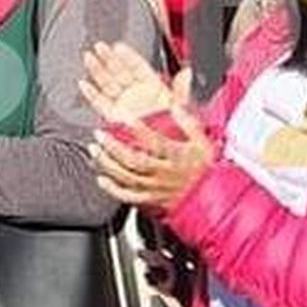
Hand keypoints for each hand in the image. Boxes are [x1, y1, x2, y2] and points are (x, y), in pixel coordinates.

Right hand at [79, 41, 178, 124]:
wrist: (163, 150)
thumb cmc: (175, 130)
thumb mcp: (180, 107)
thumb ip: (180, 89)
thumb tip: (187, 72)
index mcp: (152, 87)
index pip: (137, 67)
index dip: (127, 57)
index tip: (118, 47)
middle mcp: (136, 93)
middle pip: (119, 71)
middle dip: (108, 59)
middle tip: (99, 47)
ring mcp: (124, 104)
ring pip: (108, 83)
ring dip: (97, 70)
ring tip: (89, 57)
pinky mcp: (114, 116)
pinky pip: (101, 103)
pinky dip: (92, 94)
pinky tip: (85, 84)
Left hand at [88, 95, 214, 210]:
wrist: (210, 198)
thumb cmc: (205, 169)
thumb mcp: (202, 142)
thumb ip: (188, 123)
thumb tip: (176, 105)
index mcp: (176, 157)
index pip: (156, 142)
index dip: (139, 130)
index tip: (125, 118)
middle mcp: (163, 173)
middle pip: (135, 160)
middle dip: (114, 147)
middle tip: (99, 135)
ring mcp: (155, 188)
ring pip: (128, 177)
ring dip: (108, 164)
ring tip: (95, 150)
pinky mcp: (149, 200)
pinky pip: (128, 197)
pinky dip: (113, 189)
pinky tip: (101, 178)